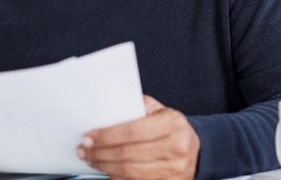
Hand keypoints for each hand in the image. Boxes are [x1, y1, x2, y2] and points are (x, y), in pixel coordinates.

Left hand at [77, 95, 199, 179]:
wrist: (196, 149)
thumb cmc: (171, 127)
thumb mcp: (159, 110)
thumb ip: (136, 108)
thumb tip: (106, 112)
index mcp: (173, 124)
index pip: (133, 130)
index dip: (107, 135)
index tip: (88, 136)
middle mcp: (177, 147)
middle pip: (128, 153)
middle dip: (100, 152)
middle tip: (84, 150)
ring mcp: (175, 170)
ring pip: (130, 172)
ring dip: (104, 166)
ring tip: (92, 160)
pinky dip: (117, 177)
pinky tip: (107, 170)